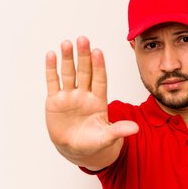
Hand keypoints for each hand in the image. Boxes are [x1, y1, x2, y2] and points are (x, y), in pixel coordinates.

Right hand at [45, 37, 137, 156]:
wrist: (75, 149)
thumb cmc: (93, 142)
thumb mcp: (107, 138)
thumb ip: (119, 131)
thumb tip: (136, 128)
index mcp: (98, 101)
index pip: (99, 80)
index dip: (98, 66)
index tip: (98, 52)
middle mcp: (84, 94)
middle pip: (84, 72)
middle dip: (84, 56)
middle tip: (83, 39)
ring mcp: (69, 96)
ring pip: (68, 73)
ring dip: (68, 58)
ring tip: (67, 43)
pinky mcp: (55, 101)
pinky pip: (53, 82)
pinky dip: (51, 69)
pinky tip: (51, 55)